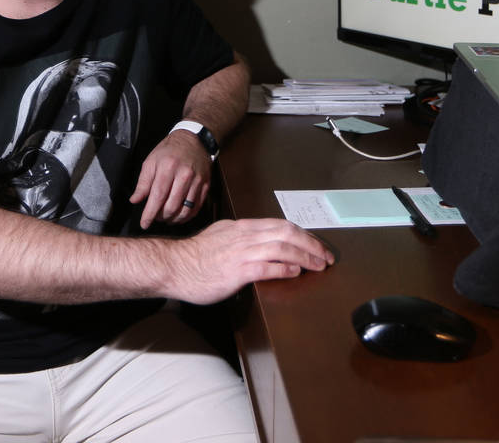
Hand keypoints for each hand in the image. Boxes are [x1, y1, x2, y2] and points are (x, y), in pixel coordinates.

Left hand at [130, 130, 209, 227]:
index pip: (157, 197)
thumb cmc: (169, 151)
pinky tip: (179, 216)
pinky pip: (196, 208)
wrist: (194, 140)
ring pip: (185, 210)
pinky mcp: (205, 185)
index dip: (150, 213)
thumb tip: (135, 200)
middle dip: (161, 217)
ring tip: (166, 218)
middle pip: (171, 206)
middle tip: (155, 217)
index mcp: (167, 168)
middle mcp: (184, 175)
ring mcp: (197, 181)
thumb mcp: (151, 161)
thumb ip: (143, 182)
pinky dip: (186, 216)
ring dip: (173, 219)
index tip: (144, 223)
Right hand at [162, 218, 333, 304]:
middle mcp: (245, 236)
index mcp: (243, 227)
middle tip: (326, 256)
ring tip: (318, 266)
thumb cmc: (195, 256)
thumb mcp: (221, 238)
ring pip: (282, 247)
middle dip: (311, 244)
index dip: (303, 234)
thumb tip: (259, 244)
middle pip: (287, 233)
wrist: (173, 266)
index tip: (316, 245)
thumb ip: (241, 239)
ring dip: (305, 256)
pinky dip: (285, 268)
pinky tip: (295, 273)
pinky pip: (267, 267)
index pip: (280, 225)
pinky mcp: (237, 271)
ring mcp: (241, 252)